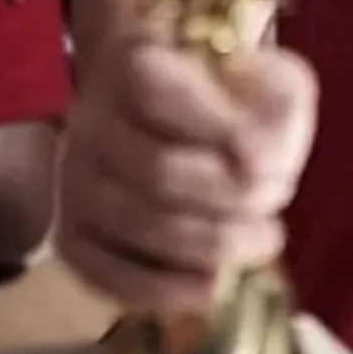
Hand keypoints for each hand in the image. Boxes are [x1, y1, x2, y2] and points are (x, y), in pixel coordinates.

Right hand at [55, 33, 313, 313]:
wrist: (165, 127)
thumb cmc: (226, 103)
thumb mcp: (266, 78)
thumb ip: (280, 99)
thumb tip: (265, 154)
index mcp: (133, 62)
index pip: (159, 91)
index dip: (219, 129)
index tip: (269, 162)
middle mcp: (90, 120)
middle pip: (157, 172)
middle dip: (229, 200)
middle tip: (274, 213)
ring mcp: (74, 182)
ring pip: (140, 224)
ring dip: (212, 245)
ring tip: (261, 243)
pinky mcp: (72, 237)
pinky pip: (110, 276)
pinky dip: (166, 291)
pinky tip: (212, 288)